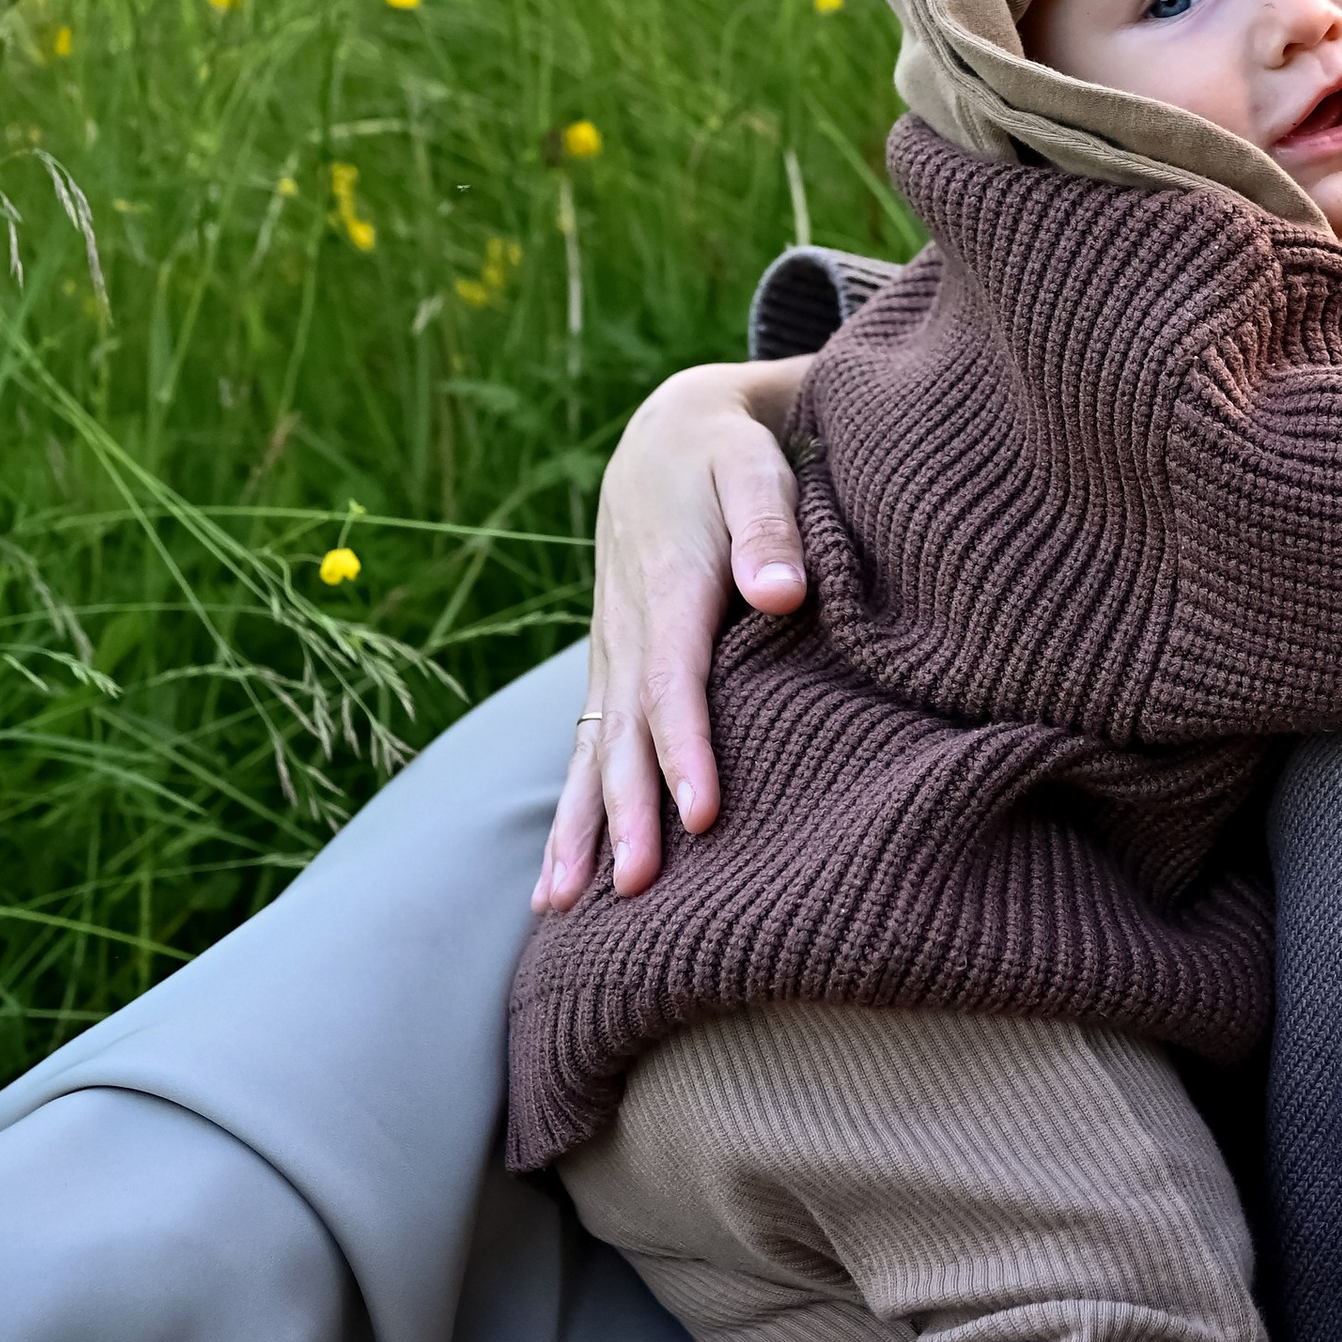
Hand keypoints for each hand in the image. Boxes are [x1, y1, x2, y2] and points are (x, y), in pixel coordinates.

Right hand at [533, 354, 813, 911]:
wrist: (666, 436)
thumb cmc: (726, 456)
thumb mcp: (753, 467)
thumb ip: (769, 526)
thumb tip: (782, 595)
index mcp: (668, 589)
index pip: (676, 684)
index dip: (686, 751)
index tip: (702, 816)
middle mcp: (628, 632)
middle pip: (624, 735)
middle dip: (627, 816)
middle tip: (637, 891)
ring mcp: (612, 654)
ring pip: (591, 752)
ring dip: (581, 829)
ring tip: (563, 906)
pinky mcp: (612, 668)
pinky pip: (585, 748)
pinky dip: (570, 813)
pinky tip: (559, 881)